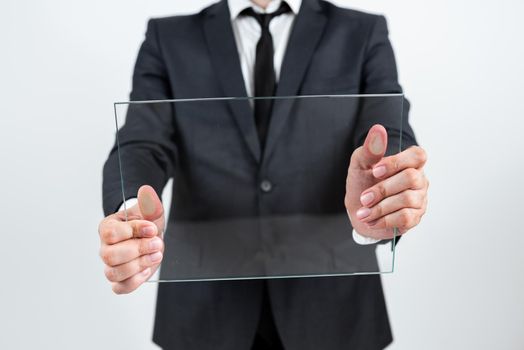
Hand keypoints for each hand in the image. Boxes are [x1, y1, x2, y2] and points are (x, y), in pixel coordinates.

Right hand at [98, 185, 164, 293]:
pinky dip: (135, 281)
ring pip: (113, 273)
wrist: (151, 236)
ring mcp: (110, 266)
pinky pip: (120, 288)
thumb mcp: (150, 211)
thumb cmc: (147, 223)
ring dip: (139, 265)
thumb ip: (149, 202)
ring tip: (156, 255)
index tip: (152, 228)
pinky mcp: (120, 280)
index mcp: (107, 228)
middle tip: (157, 243)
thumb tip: (146, 190)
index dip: (134, 231)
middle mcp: (105, 248)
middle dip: (138, 250)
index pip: (111, 233)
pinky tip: (147, 268)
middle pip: (110, 256)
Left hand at [345, 125, 428, 239]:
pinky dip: (385, 220)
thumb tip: (378, 129)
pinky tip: (372, 220)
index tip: (375, 171)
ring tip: (363, 212)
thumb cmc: (362, 183)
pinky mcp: (415, 217)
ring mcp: (419, 199)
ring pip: (407, 200)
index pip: (418, 155)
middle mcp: (419, 179)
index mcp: (409, 162)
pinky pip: (405, 218)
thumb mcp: (360, 164)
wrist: (358, 211)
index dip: (398, 162)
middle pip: (411, 178)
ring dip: (380, 207)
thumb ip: (371, 149)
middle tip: (364, 198)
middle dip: (383, 189)